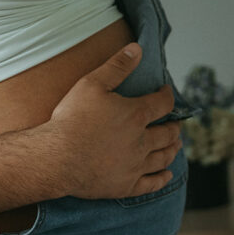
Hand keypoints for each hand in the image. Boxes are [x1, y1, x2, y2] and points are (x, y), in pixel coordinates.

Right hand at [47, 43, 182, 198]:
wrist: (57, 158)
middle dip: (173, 126)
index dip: (168, 95)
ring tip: (176, 145)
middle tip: (174, 124)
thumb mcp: (91, 84)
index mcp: (136, 115)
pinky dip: (162, 178)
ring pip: (163, 157)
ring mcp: (135, 165)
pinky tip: (167, 174)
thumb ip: (117, 66)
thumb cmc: (71, 120)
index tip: (166, 93)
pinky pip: (152, 184)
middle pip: (168, 133)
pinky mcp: (126, 186)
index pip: (163, 103)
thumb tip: (137, 49)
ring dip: (172, 149)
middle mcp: (142, 141)